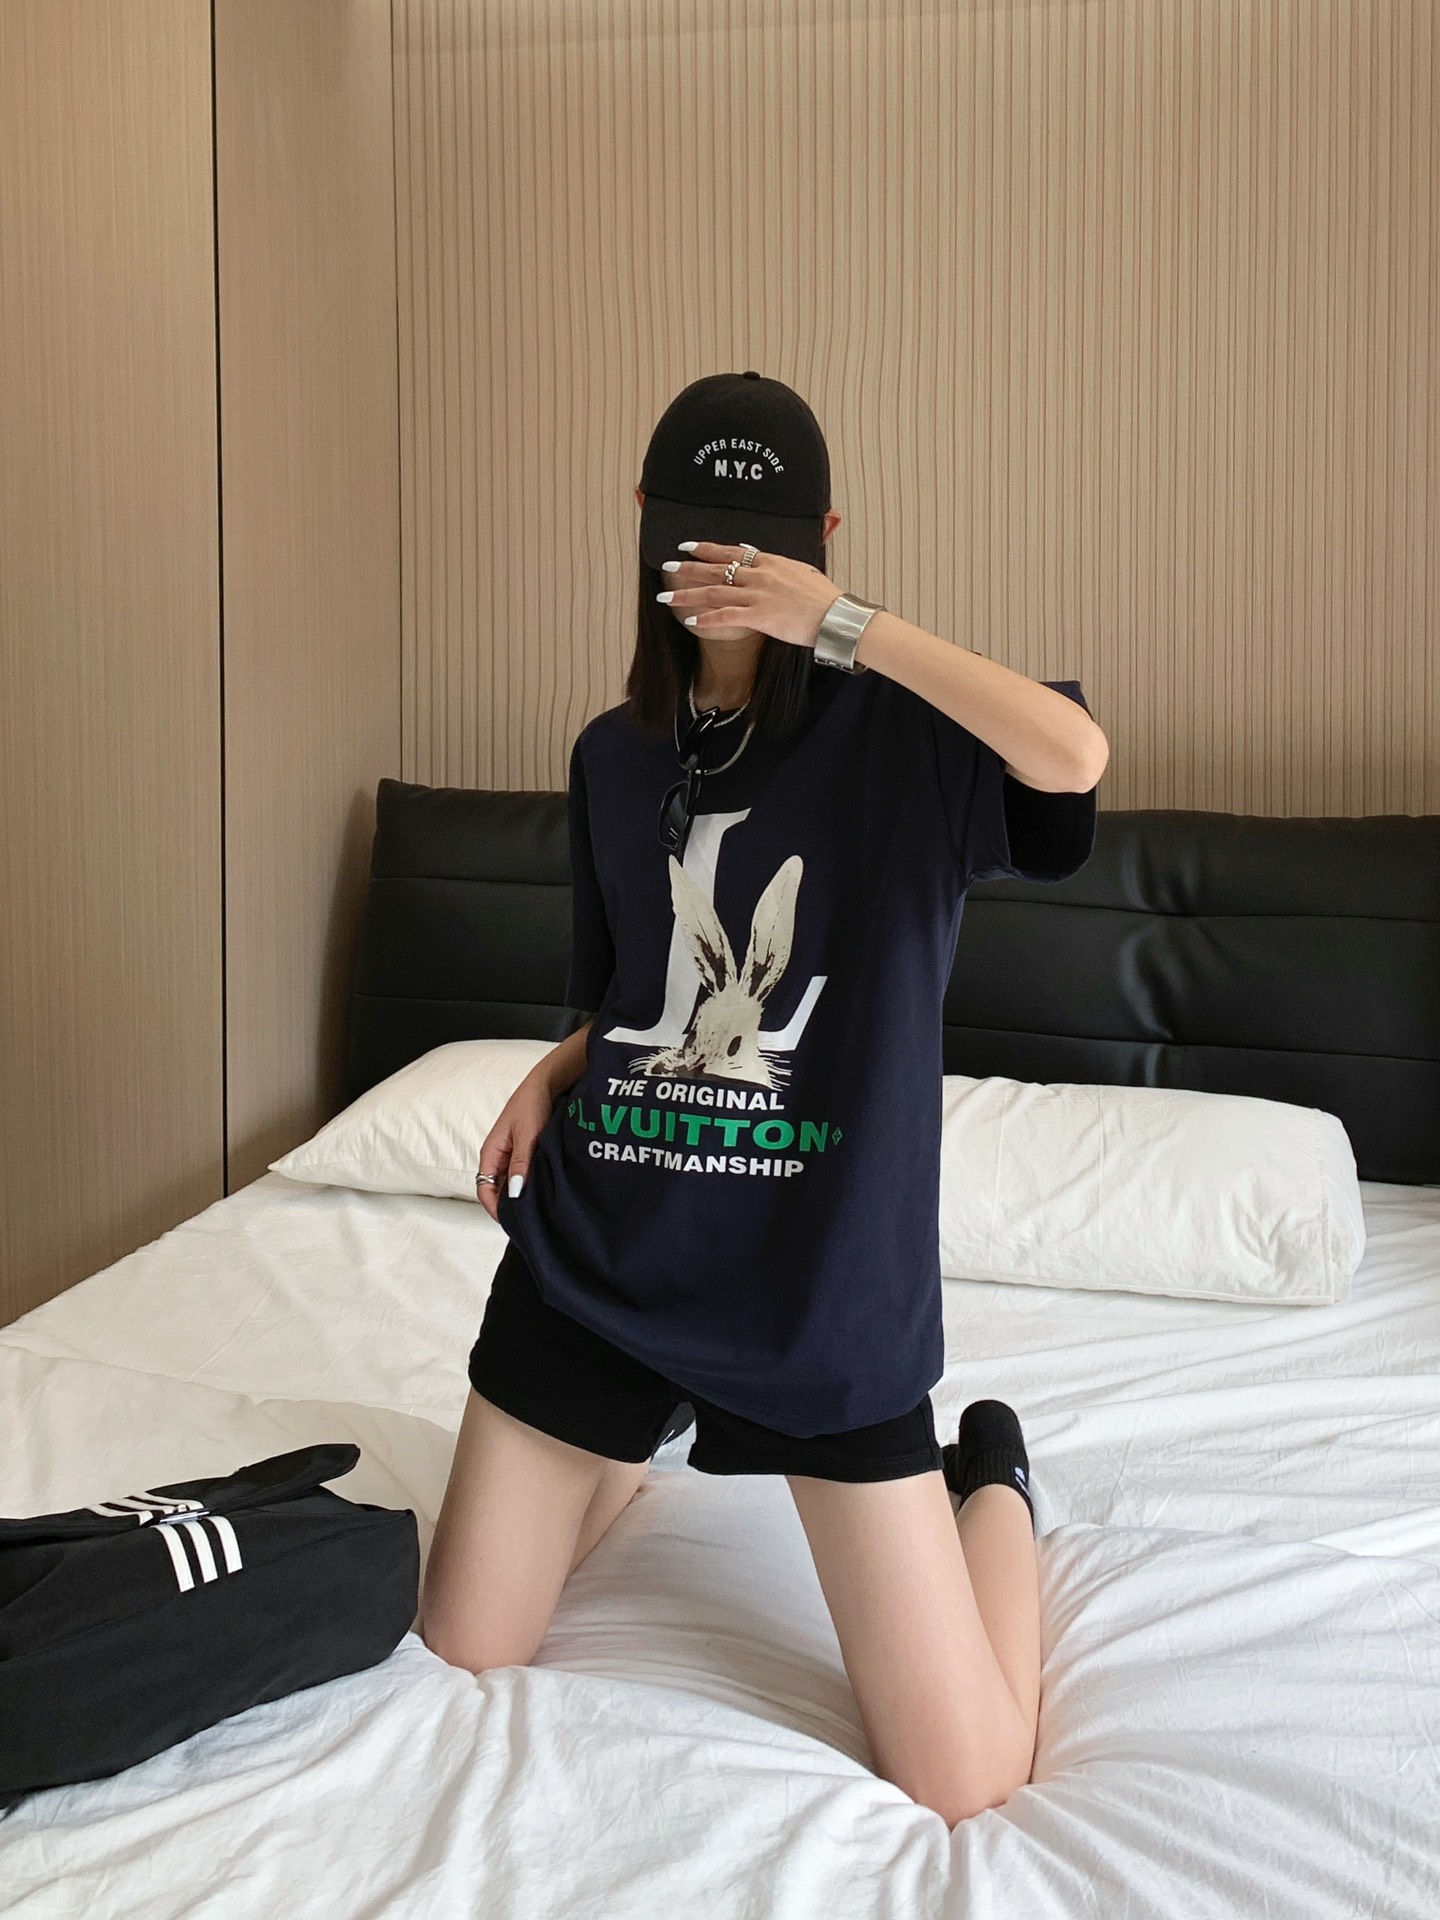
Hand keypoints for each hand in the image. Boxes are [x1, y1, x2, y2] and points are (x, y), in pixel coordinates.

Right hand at [474, 1073, 556, 1222]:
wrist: (547, 1084)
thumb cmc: (532, 1105)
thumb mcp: (528, 1136)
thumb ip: (521, 1164)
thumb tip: (515, 1194)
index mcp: (490, 1152)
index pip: (484, 1189)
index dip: (493, 1207)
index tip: (510, 1221)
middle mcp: (497, 1156)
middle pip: (496, 1190)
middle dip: (508, 1205)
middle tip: (527, 1219)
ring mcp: (510, 1155)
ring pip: (510, 1183)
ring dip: (520, 1195)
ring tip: (536, 1208)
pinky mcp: (524, 1153)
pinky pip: (522, 1174)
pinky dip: (529, 1184)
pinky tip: (542, 1190)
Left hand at [655, 540, 844, 650]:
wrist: (836, 615)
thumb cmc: (824, 598)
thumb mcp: (801, 572)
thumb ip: (778, 565)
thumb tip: (759, 557)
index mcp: (770, 563)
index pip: (731, 552)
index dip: (707, 549)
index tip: (688, 546)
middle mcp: (759, 575)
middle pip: (716, 569)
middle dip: (688, 568)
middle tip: (667, 566)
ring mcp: (758, 595)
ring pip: (714, 592)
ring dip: (687, 594)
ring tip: (666, 596)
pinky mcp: (760, 616)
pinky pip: (726, 617)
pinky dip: (706, 618)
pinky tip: (690, 620)